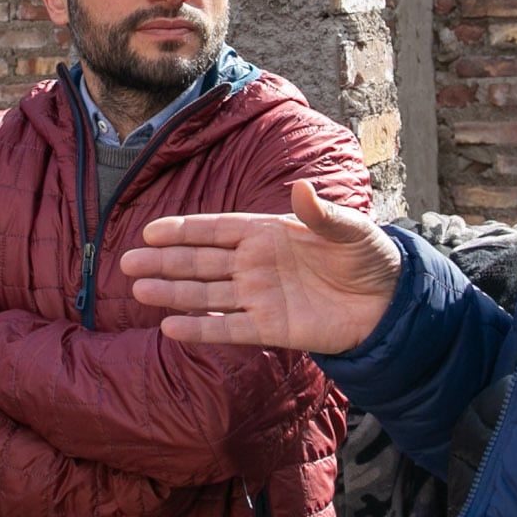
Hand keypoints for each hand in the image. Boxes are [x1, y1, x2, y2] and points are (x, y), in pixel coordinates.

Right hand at [124, 179, 401, 353]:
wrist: (389, 303)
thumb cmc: (369, 257)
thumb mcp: (351, 230)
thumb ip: (323, 213)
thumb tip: (301, 187)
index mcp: (268, 233)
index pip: (217, 229)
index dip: (184, 230)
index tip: (150, 232)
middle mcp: (255, 265)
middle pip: (201, 262)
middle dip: (165, 262)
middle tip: (127, 263)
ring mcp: (259, 298)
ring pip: (206, 295)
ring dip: (173, 293)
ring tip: (139, 290)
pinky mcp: (270, 329)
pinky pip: (228, 328)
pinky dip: (200, 329)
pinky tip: (170, 326)